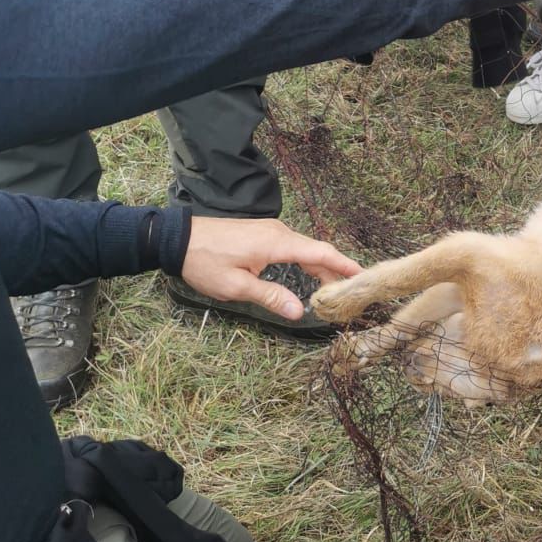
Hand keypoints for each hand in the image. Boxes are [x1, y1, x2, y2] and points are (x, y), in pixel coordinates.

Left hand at [181, 217, 362, 321]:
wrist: (178, 238)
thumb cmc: (204, 262)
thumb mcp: (235, 286)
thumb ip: (270, 296)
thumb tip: (300, 311)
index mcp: (276, 243)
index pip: (320, 252)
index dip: (344, 264)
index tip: (363, 275)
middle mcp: (278, 232)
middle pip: (316, 250)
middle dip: (336, 270)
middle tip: (351, 291)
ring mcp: (270, 230)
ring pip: (304, 248)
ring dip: (321, 266)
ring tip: (334, 286)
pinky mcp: (261, 232)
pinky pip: (293, 246)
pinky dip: (307, 259)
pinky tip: (310, 272)